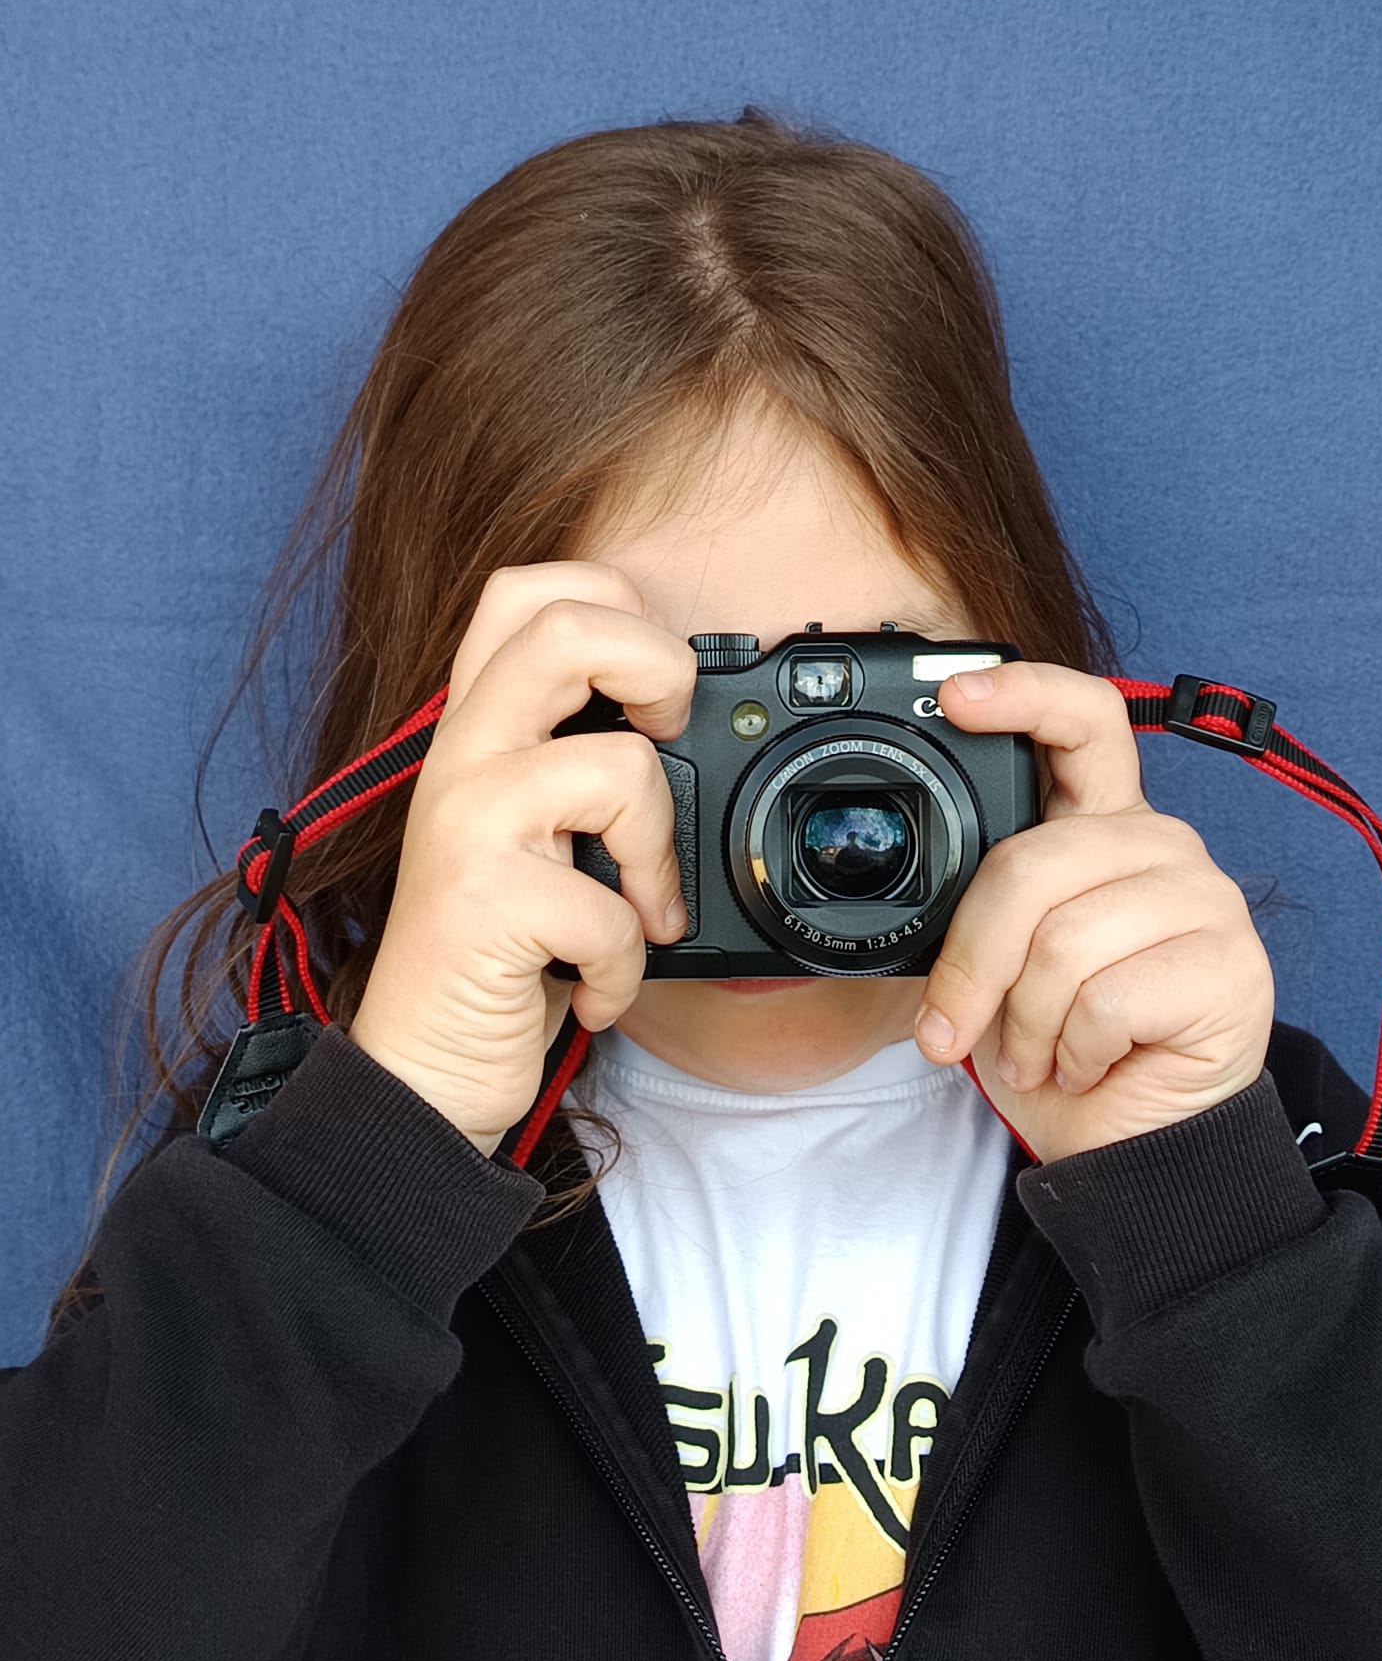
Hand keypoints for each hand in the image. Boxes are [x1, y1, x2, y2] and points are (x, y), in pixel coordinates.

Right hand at [347, 562, 694, 1153]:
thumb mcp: (527, 832)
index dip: (613, 604)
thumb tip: (682, 716)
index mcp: (474, 726)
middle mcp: (461, 757)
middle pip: (566, 629)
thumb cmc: (493, 951)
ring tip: (640, 914)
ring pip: (619, 766)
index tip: (650, 691)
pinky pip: (612, 910)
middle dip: (658, 672)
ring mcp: (467, 824)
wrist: (420, 1071)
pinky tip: (595, 990)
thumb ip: (571, 760)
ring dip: (659, 856)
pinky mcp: (485, 904)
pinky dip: (626, 967)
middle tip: (667, 743)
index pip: (529, 589)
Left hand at [911, 661, 1274, 1164]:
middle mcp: (1160, 844)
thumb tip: (921, 876)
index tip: (955, 696)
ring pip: (1062, 943)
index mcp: (1102, 824)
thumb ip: (979, 898)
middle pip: (1031, 865)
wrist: (1127, 1145)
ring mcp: (1205, 900)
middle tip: (953, 1030)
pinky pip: (1104, 1001)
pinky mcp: (1231, 967)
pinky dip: (1072, 1052)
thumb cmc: (1057, 1043)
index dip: (1023, 695)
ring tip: (1042, 1051)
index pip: (1084, 721)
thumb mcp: (997, 961)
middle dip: (972, 962)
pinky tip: (1089, 1064)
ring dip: (1025, 1024)